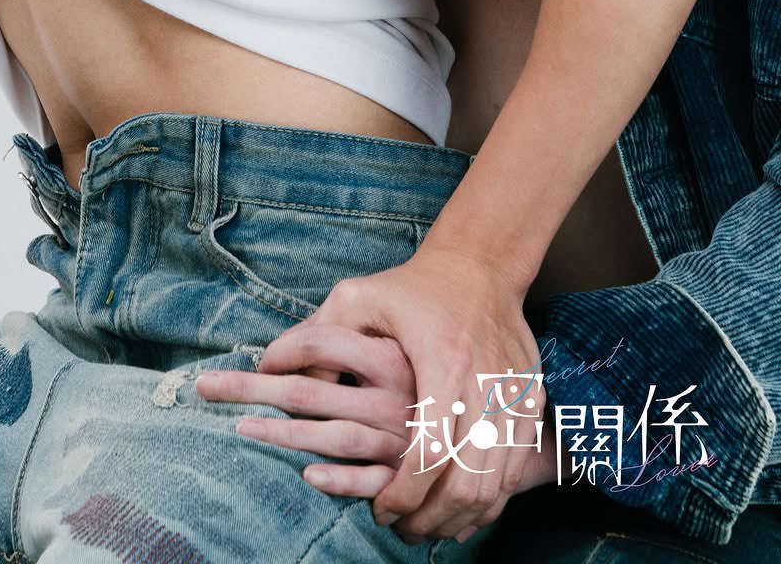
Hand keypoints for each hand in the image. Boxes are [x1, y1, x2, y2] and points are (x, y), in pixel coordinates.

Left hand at [195, 247, 546, 543]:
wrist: (480, 266)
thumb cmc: (412, 286)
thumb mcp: (358, 298)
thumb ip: (315, 334)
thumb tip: (269, 367)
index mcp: (441, 363)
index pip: (428, 452)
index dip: (405, 493)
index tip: (381, 511)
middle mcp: (482, 384)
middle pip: (465, 478)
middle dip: (432, 516)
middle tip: (402, 529)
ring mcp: (510, 396)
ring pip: (492, 482)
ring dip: (459, 515)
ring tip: (426, 527)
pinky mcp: (527, 402)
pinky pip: (514, 469)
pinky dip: (490, 499)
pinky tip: (462, 509)